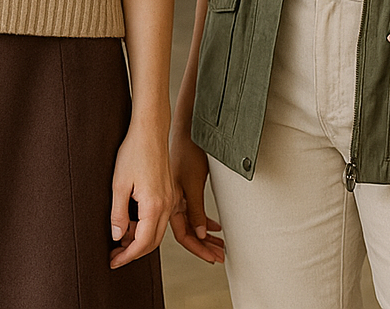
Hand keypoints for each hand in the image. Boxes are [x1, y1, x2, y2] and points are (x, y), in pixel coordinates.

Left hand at [109, 119, 171, 268]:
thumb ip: (118, 214)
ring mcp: (170, 200)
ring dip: (139, 239)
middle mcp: (166, 206)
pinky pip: (159, 219)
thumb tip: (117, 236)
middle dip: (133, 252)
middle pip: (153, 242)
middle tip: (115, 254)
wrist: (150, 131)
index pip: (143, 243)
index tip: (113, 261)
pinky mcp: (168, 194)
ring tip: (119, 236)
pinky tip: (131, 220)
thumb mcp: (119, 184)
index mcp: (154, 206)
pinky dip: (145, 226)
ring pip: (157, 231)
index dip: (127, 256)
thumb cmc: (134, 152)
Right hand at [168, 126, 223, 263]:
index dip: (197, 249)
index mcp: (168, 203)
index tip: (211, 259)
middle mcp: (170, 202)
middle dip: (204, 247)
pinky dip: (203, 221)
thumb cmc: (186, 152)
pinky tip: (215, 226)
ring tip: (221, 245)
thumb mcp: (192, 182)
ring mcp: (174, 195)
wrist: (178, 129)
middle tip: (221, 257)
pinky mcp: (179, 187)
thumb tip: (199, 234)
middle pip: (188, 232)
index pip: (183, 235)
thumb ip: (194, 209)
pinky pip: (191, 211)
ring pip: (191, 223)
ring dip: (205, 235)